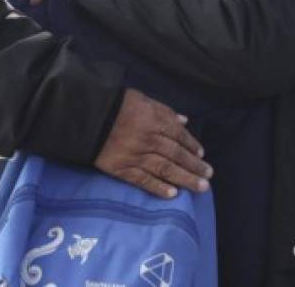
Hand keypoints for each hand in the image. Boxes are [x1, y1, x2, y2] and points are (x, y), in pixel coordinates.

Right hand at [95, 89, 211, 198]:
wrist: (86, 117)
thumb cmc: (116, 105)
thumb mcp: (143, 100)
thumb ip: (165, 111)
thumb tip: (184, 121)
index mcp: (155, 120)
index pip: (179, 135)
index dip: (192, 145)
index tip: (201, 154)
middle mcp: (149, 139)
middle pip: (176, 155)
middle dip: (195, 166)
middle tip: (208, 175)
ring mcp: (136, 156)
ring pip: (165, 169)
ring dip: (185, 179)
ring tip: (200, 187)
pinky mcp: (122, 169)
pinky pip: (144, 180)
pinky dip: (159, 188)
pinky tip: (173, 194)